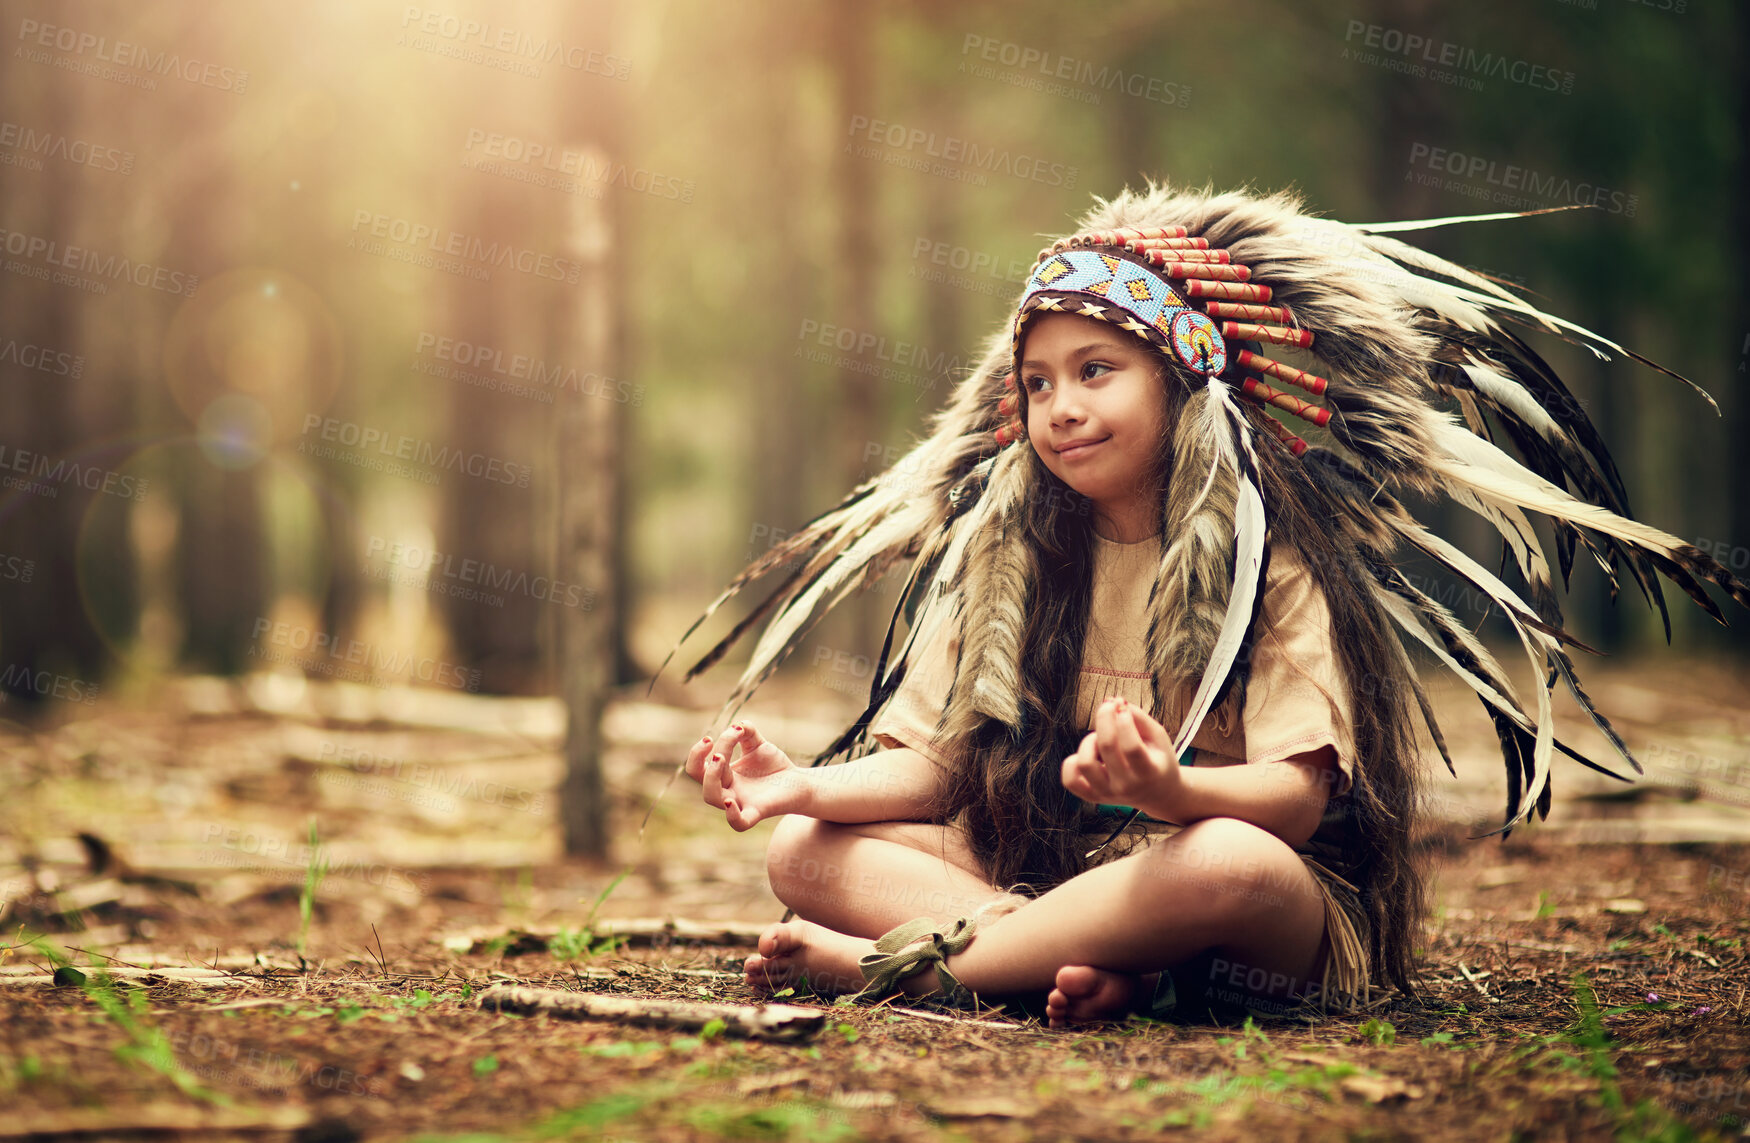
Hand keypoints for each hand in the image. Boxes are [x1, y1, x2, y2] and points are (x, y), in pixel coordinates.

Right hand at [682, 721, 806, 830]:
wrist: (799, 782)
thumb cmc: (773, 766)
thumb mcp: (757, 743)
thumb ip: (746, 731)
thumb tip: (738, 725)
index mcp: (723, 776)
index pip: (699, 767)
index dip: (697, 753)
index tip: (709, 738)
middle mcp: (728, 790)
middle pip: (702, 780)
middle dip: (700, 760)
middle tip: (712, 744)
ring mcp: (740, 803)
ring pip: (713, 798)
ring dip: (711, 777)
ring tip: (721, 758)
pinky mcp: (757, 811)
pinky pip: (738, 823)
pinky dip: (732, 816)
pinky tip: (731, 802)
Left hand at [1060, 697, 1183, 815]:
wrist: (1157, 793)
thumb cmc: (1157, 759)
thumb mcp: (1158, 737)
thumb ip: (1139, 717)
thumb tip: (1114, 702)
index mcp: (1148, 773)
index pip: (1131, 747)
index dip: (1124, 721)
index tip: (1123, 708)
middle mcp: (1126, 786)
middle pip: (1106, 747)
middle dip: (1105, 717)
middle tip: (1110, 707)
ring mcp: (1107, 793)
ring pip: (1084, 762)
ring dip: (1090, 741)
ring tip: (1101, 739)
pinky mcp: (1092, 796)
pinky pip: (1070, 778)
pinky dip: (1073, 762)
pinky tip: (1090, 754)